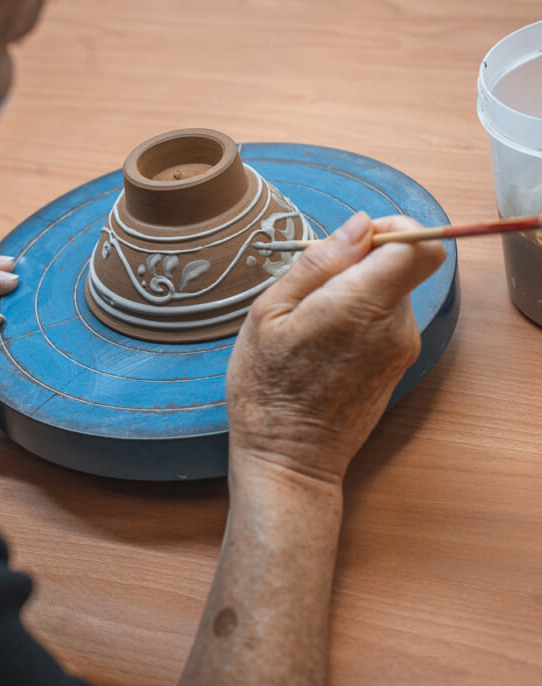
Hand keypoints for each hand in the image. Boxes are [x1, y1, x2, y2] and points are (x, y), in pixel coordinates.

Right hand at [226, 212, 446, 487]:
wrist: (289, 459)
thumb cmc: (267, 388)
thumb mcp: (270, 312)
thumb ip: (319, 263)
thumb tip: (359, 226)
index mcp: (361, 305)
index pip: (418, 245)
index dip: (394, 229)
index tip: (355, 238)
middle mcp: (394, 325)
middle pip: (404, 264)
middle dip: (365, 260)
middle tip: (316, 283)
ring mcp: (401, 347)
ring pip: (394, 291)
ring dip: (359, 290)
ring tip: (313, 318)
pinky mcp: (399, 364)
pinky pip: (388, 319)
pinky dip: (362, 315)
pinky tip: (325, 340)